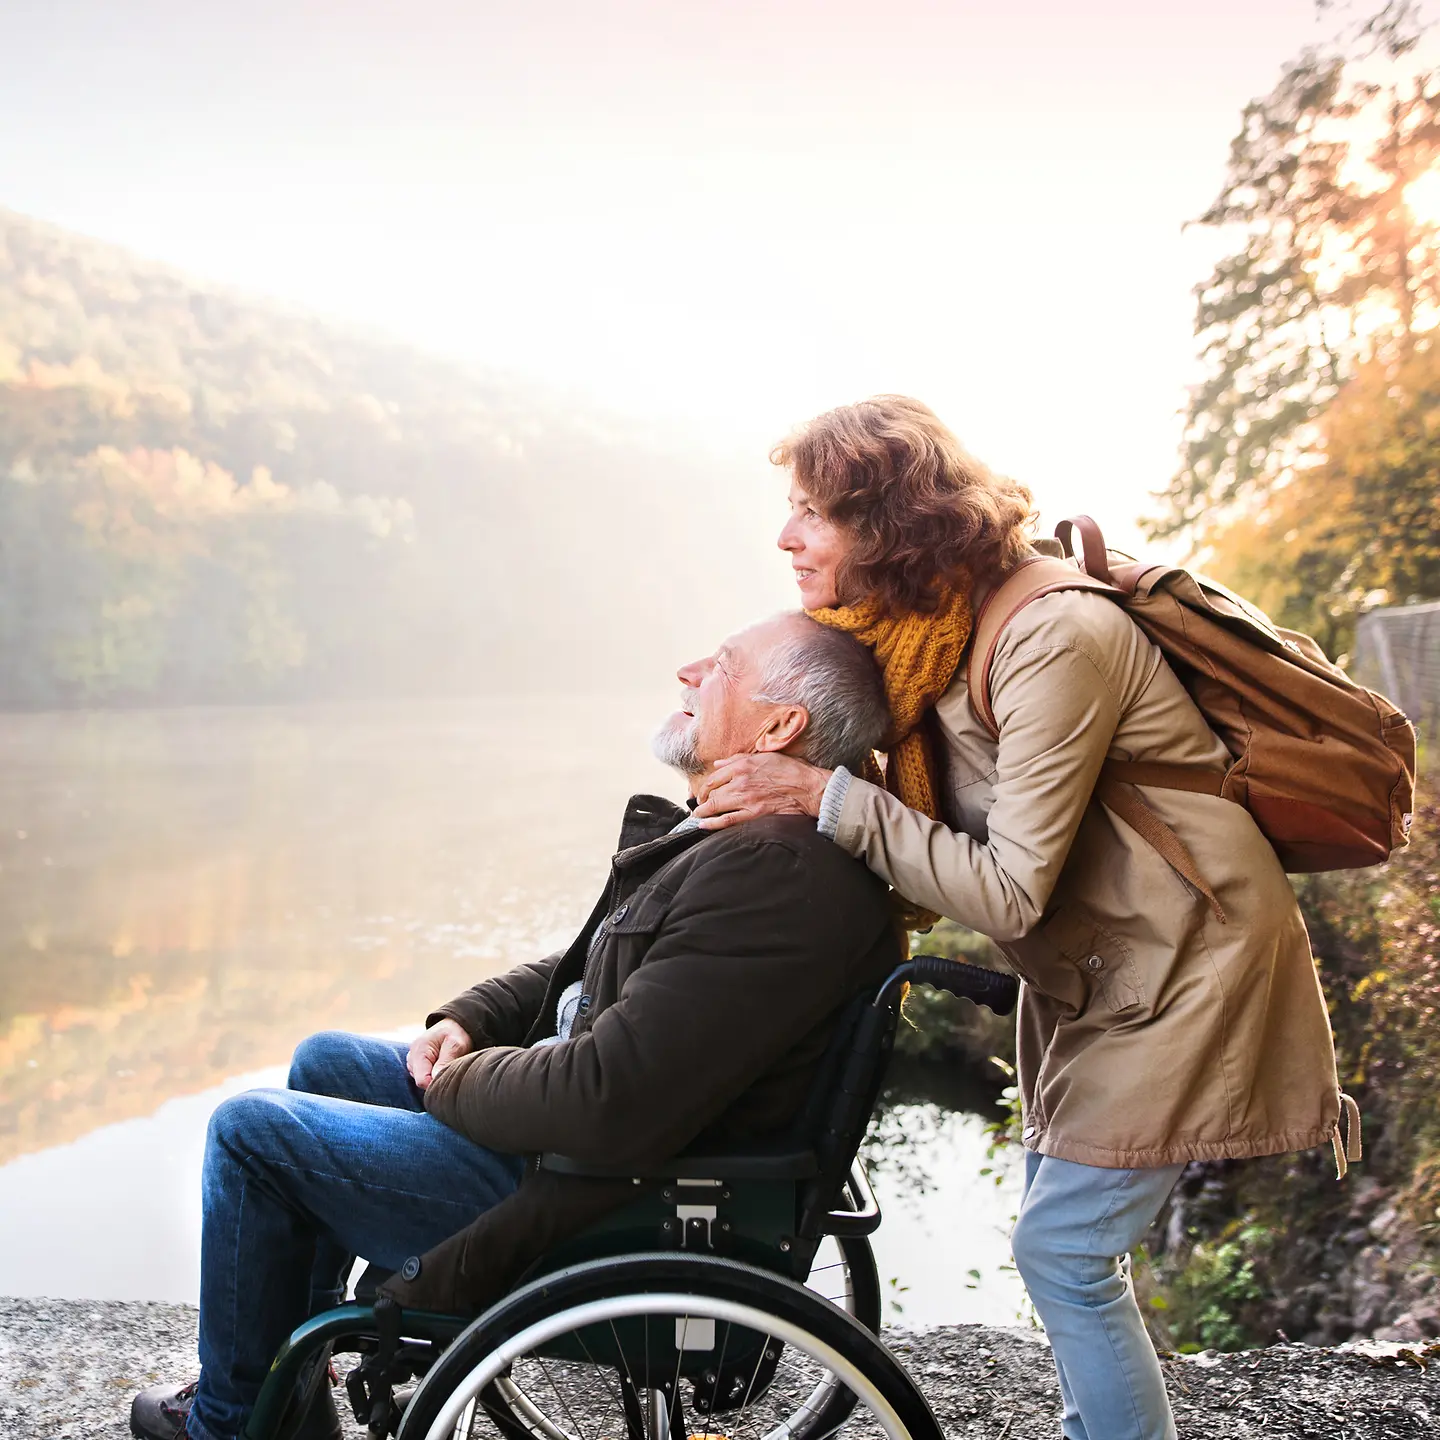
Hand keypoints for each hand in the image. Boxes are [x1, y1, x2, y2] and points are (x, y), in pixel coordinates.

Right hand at [408, 1018, 472, 1089]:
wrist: (454, 1025)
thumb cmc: (456, 1033)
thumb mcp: (455, 1045)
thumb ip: (444, 1062)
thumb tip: (434, 1080)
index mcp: (419, 1050)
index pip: (422, 1080)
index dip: (436, 1084)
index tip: (449, 1077)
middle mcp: (412, 1057)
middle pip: (422, 1082)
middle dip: (436, 1079)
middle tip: (450, 1066)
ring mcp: (412, 1061)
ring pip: (423, 1081)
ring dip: (435, 1076)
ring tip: (446, 1062)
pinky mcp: (416, 1064)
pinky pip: (424, 1077)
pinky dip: (433, 1074)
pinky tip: (441, 1064)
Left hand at [692, 752, 831, 830]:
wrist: (808, 787)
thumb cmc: (790, 770)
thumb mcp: (764, 756)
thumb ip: (738, 759)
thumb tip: (718, 764)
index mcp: (742, 766)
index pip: (714, 777)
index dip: (705, 786)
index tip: (703, 791)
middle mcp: (740, 782)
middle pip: (712, 792)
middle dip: (702, 800)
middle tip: (699, 805)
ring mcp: (746, 799)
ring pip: (715, 806)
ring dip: (703, 812)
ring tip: (697, 816)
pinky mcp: (753, 814)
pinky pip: (727, 820)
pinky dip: (712, 823)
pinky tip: (703, 825)